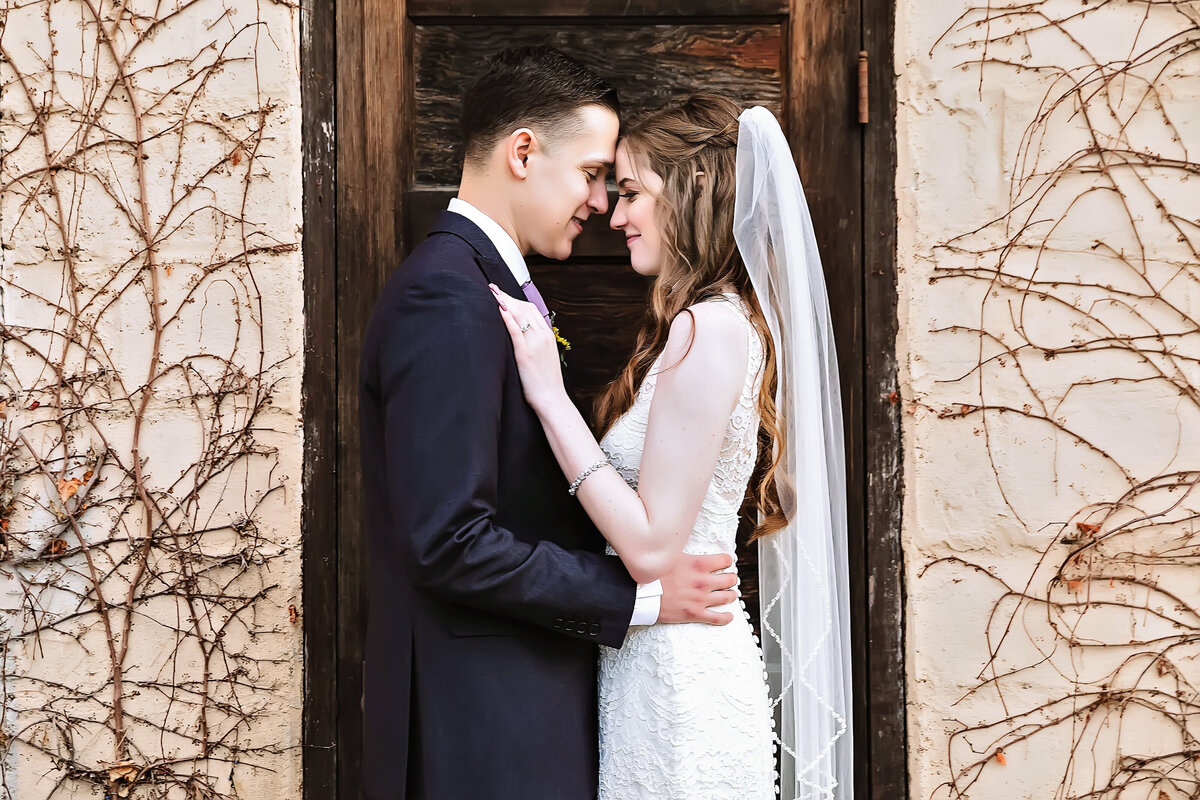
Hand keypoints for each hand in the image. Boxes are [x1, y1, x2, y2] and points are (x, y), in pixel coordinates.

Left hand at [490, 284, 565, 411]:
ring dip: (505, 302)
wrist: (551, 398)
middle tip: (493, 289)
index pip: (532, 309)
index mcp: (548, 335)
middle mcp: (543, 336)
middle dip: (508, 297)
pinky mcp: (525, 354)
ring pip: (520, 316)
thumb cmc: (545, 381)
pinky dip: (507, 318)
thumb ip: (536, 343)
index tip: (503, 294)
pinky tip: (499, 309)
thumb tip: (523, 334)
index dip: (516, 299)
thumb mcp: (545, 356)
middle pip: (524, 309)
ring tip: (492, 294)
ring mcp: (535, 344)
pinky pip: (515, 331)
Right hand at [658, 553, 737, 625]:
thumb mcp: (670, 556)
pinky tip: (728, 615)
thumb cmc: (654, 575)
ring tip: (730, 594)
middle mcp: (703, 581)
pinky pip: (717, 618)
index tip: (725, 563)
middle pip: (730, 579)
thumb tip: (688, 547)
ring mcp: (700, 599)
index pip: (725, 560)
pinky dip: (726, 617)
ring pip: (727, 597)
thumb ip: (685, 554)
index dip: (726, 561)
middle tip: (729, 578)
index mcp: (698, 565)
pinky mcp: (695, 613)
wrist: (642, 595)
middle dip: (731, 578)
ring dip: (731, 595)